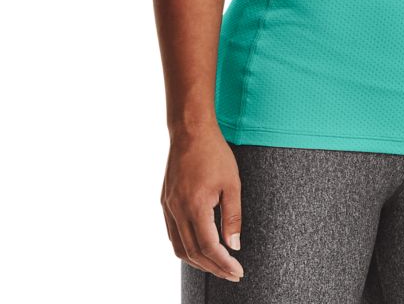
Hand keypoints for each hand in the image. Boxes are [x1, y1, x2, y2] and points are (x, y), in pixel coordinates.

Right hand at [161, 126, 244, 282]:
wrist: (190, 130)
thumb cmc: (214, 153)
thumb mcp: (232, 183)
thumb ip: (233, 217)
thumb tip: (234, 245)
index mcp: (195, 206)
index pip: (209, 247)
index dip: (224, 264)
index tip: (238, 272)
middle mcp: (177, 210)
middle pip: (193, 253)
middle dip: (213, 268)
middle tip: (231, 273)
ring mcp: (168, 206)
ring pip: (179, 247)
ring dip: (198, 261)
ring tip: (217, 265)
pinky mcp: (165, 201)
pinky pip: (173, 233)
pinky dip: (185, 247)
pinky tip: (199, 248)